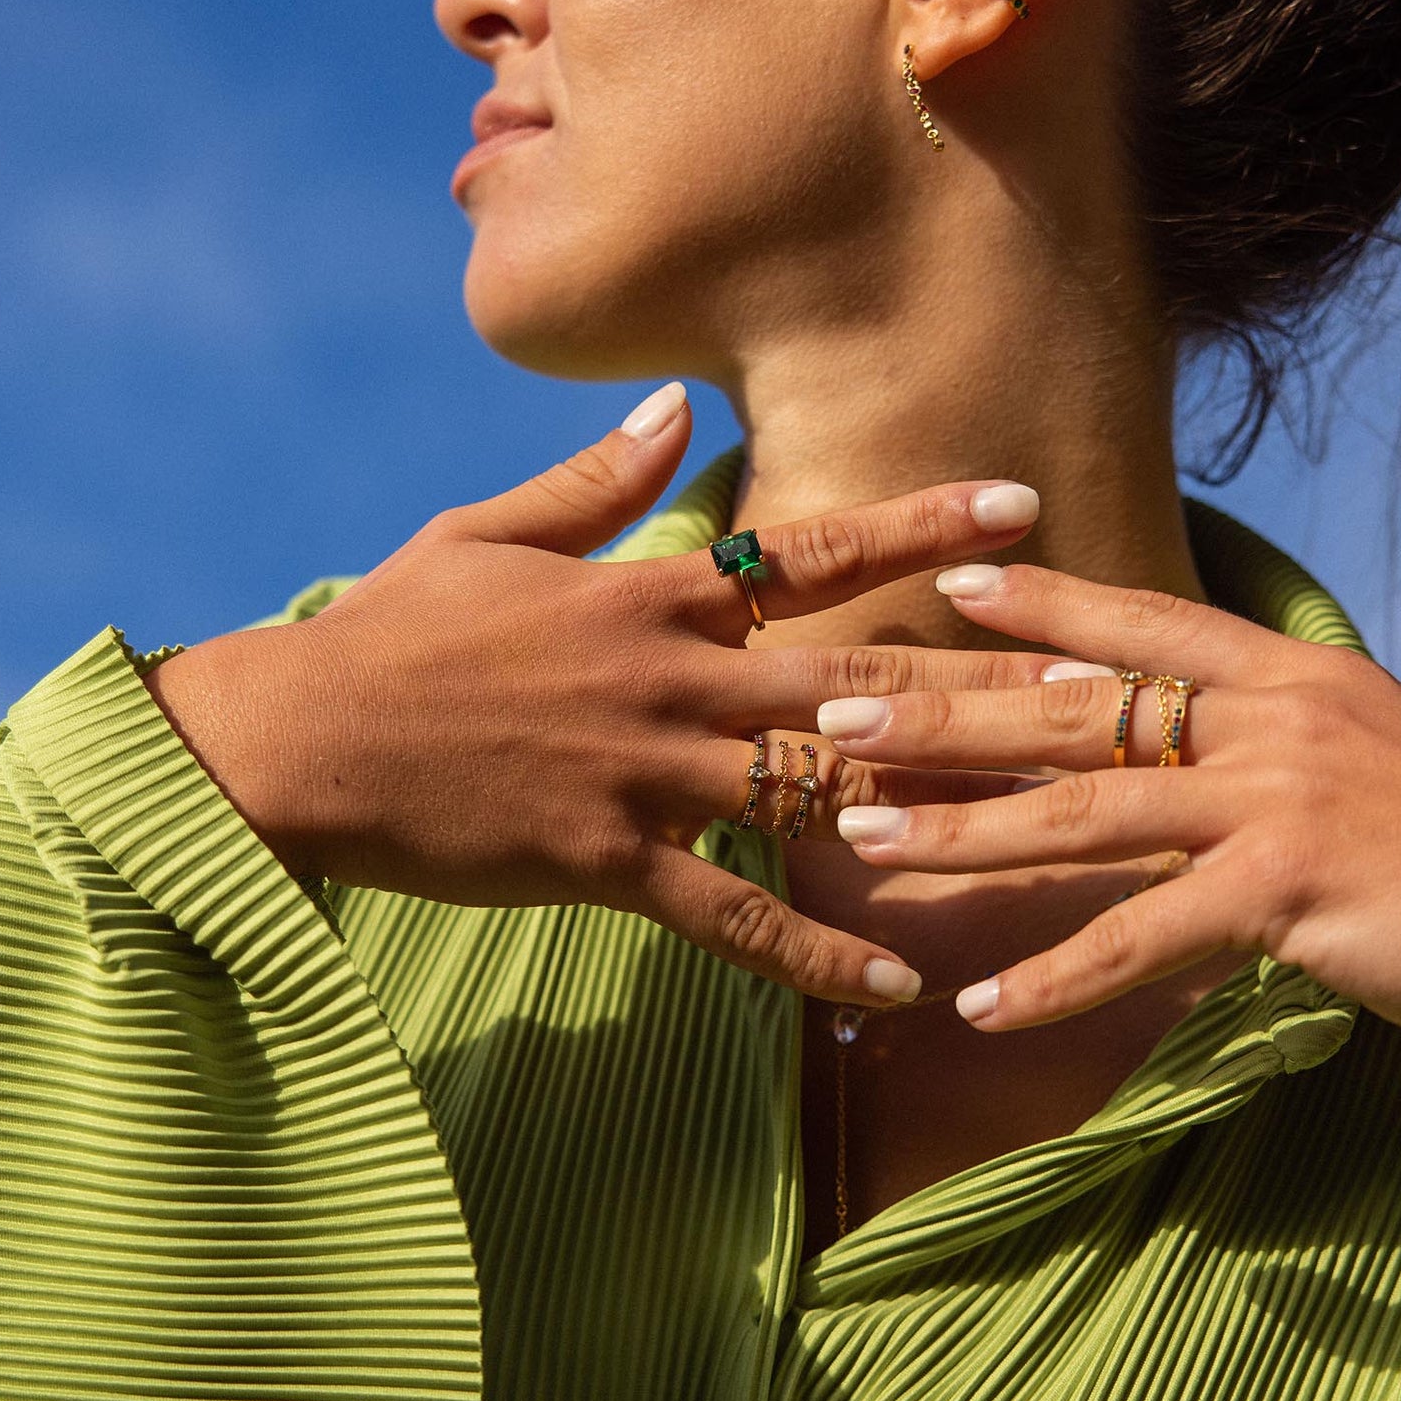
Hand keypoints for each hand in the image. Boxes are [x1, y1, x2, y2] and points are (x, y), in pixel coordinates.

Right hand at [141, 386, 1066, 1005]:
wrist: (296, 740)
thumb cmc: (387, 631)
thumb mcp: (483, 534)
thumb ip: (593, 482)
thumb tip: (674, 414)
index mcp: (646, 589)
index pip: (809, 549)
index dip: (922, 526)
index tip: (1023, 510)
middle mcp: (668, 674)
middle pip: (860, 678)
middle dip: (987, 684)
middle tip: (1104, 693)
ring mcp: (643, 770)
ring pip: (820, 790)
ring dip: (937, 811)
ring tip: (1047, 830)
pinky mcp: (606, 861)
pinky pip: (734, 913)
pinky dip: (816, 953)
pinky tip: (898, 986)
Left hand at [818, 560, 1400, 1068]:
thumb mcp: (1368, 754)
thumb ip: (1269, 737)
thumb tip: (1179, 733)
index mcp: (1292, 677)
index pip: (1144, 625)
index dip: (1043, 604)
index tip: (950, 581)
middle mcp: (1273, 720)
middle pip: (1077, 712)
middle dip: (947, 710)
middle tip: (836, 709)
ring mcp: (1276, 801)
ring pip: (1082, 815)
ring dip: (962, 829)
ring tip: (864, 834)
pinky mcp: (1285, 891)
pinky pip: (1140, 940)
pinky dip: (1056, 978)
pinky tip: (983, 1002)